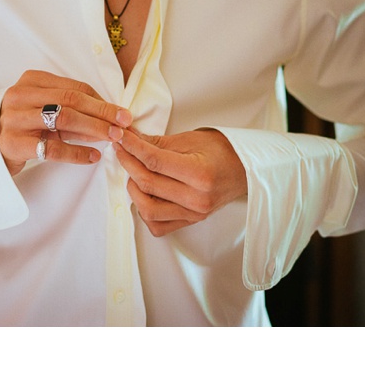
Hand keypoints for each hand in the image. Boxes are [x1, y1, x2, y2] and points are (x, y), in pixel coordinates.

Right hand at [0, 70, 131, 175]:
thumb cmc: (22, 128)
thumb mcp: (43, 110)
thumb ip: (70, 109)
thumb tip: (110, 116)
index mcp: (31, 81)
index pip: (75, 87)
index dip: (102, 100)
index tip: (122, 113)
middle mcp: (20, 96)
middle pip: (71, 100)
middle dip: (103, 113)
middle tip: (124, 124)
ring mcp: (14, 119)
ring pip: (63, 119)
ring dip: (94, 129)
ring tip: (113, 138)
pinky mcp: (12, 143)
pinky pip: (51, 147)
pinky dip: (76, 152)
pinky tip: (92, 157)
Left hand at [115, 128, 247, 236]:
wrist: (244, 169)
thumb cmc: (221, 151)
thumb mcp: (190, 140)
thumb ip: (158, 143)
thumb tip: (130, 139)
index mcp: (200, 174)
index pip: (154, 161)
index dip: (132, 148)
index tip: (121, 138)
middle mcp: (197, 198)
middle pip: (148, 184)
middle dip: (129, 163)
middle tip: (123, 150)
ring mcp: (194, 214)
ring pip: (148, 209)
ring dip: (134, 189)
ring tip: (134, 172)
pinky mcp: (190, 221)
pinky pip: (158, 226)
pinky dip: (145, 212)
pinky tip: (145, 194)